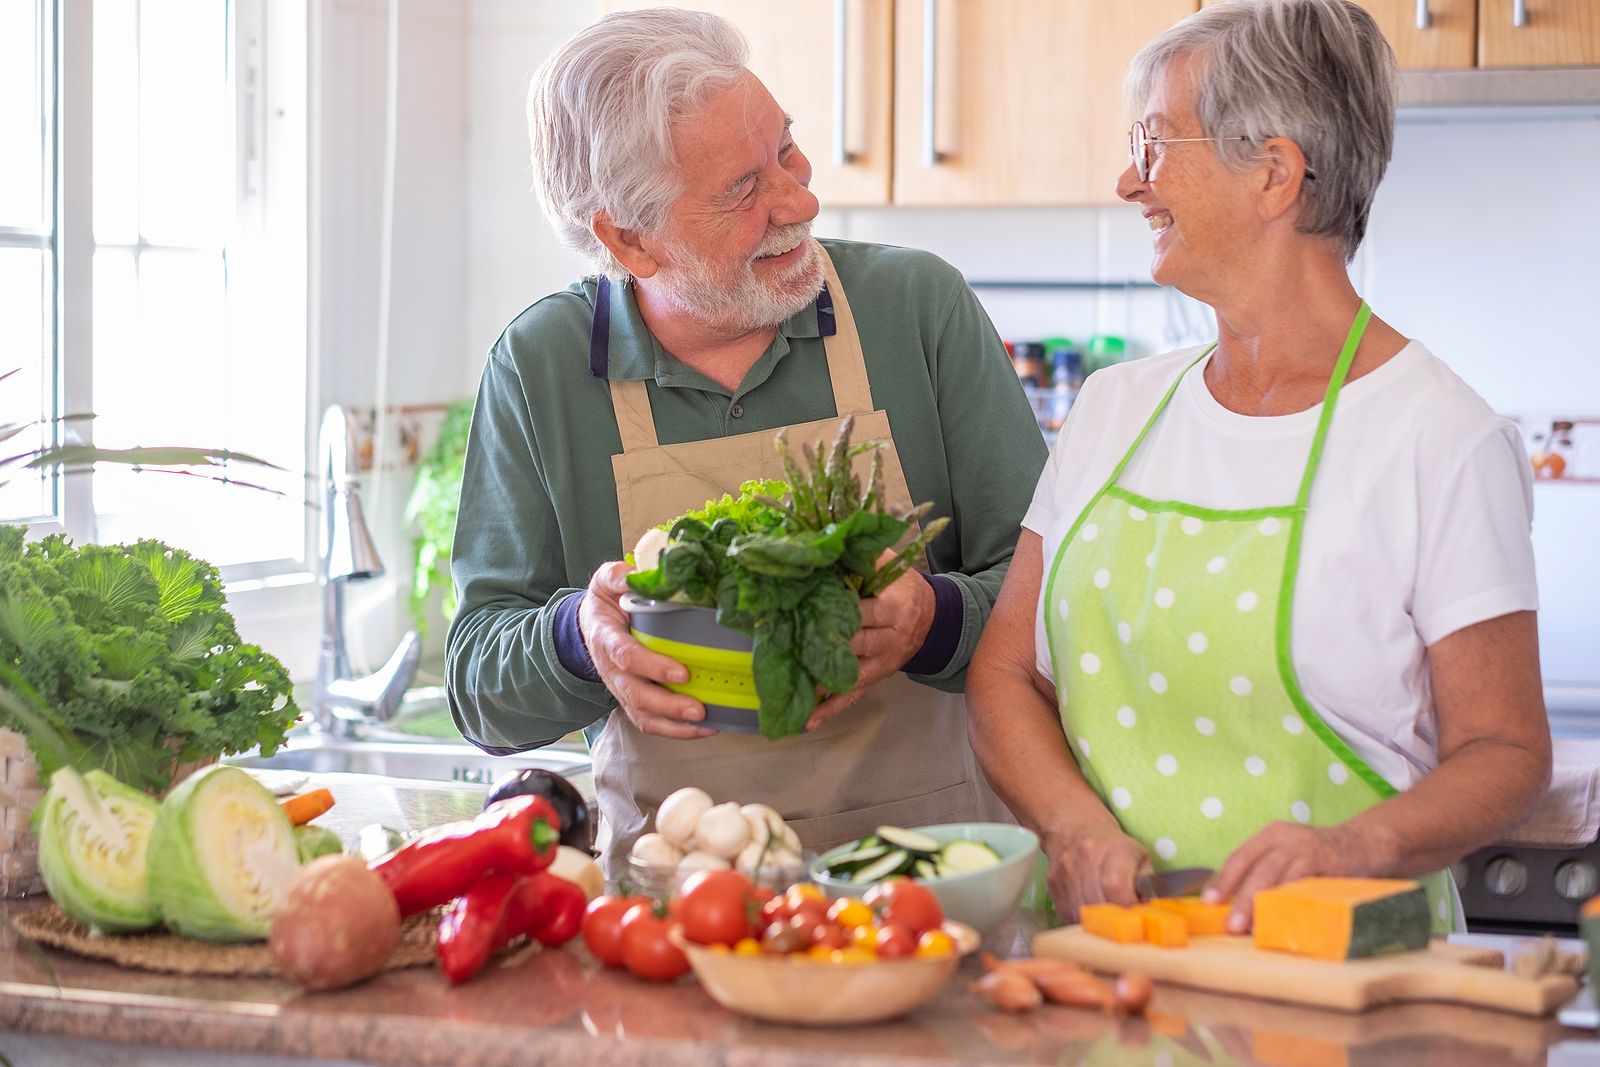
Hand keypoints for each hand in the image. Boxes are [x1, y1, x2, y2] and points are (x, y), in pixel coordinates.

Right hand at [576, 562, 716, 739]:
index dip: (651, 666)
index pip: (625, 656)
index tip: (681, 672)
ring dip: (674, 724)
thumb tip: (633, 575)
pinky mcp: (633, 701)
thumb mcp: (607, 581)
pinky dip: (676, 731)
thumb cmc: (607, 601)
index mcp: (606, 638)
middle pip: (636, 694)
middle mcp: (612, 670)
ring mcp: (621, 688)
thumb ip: (617, 576)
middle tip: (698, 708)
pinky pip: (651, 723)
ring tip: (705, 723)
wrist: (591, 624)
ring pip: (643, 714)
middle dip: (668, 705)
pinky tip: (705, 728)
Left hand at [804, 565, 934, 731]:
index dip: (840, 612)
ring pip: (852, 675)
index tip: (810, 609)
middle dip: (827, 646)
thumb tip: (833, 542)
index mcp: (895, 607)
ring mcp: (882, 663)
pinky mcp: (875, 679)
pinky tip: (808, 720)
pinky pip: (853, 697)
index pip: (866, 612)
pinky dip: (831, 709)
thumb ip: (868, 557)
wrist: (934, 618)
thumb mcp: (893, 566)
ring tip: (795, 689)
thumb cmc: (904, 587)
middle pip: (857, 644)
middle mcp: (890, 638)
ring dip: (824, 682)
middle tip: (792, 646)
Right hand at [1044, 825, 1151, 921]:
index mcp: (1114, 850)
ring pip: (1082, 912)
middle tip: (1123, 916)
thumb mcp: (1141, 857)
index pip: (1117, 888)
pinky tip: (1090, 908)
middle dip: (1114, 917)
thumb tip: (1152, 910)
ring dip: (1096, 920)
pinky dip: (1080, 917)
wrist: (1076, 827)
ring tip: (1107, 912)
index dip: (1127, 906)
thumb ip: (1149, 884)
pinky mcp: (1052, 882)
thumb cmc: (1115, 847)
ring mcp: (1066, 871)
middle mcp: (1086, 857)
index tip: (1135, 912)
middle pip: (1099, 903)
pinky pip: (1067, 912)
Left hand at [1204, 820, 1391, 933]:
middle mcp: (1285, 838)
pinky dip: (1296, 905)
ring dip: (1267, 906)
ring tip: (1256, 929)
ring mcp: (1308, 849)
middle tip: (1231, 925)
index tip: (1209, 902)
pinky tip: (1288, 922)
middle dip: (1243, 899)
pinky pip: (1309, 885)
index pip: (1240, 857)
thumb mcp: (1287, 856)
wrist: (1364, 843)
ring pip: (1282, 878)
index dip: (1223, 880)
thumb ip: (1265, 874)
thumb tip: (1236, 907)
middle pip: (1258, 869)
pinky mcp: (1330, 862)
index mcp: (1269, 836)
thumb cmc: (1317, 857)